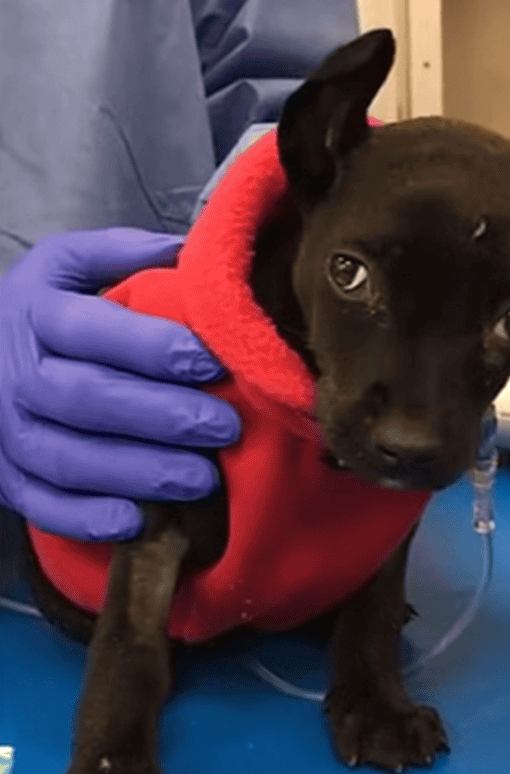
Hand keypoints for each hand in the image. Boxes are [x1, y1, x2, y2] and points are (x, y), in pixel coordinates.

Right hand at [0, 228, 240, 540]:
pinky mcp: (6, 478)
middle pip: (86, 399)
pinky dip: (87, 519)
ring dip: (139, 473)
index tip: (211, 362)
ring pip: (68, 459)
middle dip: (161, 416)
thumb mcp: (69, 263)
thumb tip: (192, 250)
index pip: (92, 330)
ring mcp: (4, 431)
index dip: (152, 347)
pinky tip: (139, 522)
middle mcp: (13, 373)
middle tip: (223, 428)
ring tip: (202, 479)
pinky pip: (42, 506)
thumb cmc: (45, 307)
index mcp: (35, 313)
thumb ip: (124, 252)